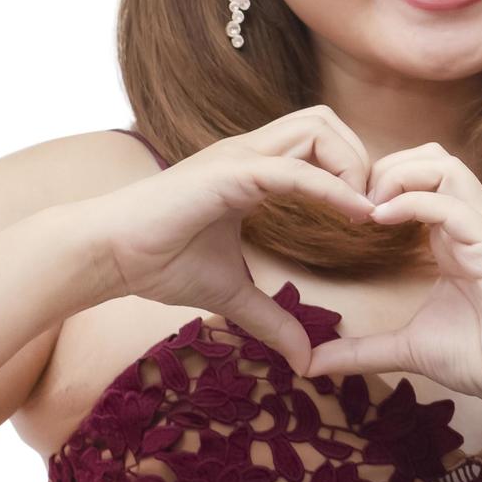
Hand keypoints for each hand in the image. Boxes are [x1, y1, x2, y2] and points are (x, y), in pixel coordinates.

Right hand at [92, 106, 375, 373]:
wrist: (105, 255)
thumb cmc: (157, 263)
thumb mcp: (231, 296)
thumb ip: (271, 320)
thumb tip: (305, 360)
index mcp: (253, 169)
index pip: (320, 143)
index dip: (354, 172)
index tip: (375, 217)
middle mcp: (250, 152)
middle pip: (327, 120)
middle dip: (362, 157)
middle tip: (373, 209)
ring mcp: (238, 156)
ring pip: (318, 127)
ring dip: (352, 164)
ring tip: (363, 211)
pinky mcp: (228, 174)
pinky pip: (295, 170)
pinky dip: (332, 188)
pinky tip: (356, 216)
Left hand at [302, 144, 481, 418]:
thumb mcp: (407, 347)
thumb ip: (361, 349)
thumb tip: (312, 364)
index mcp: (453, 237)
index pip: (421, 177)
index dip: (381, 182)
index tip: (348, 214)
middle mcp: (471, 224)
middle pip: (433, 157)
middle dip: (388, 168)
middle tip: (356, 204)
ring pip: (446, 166)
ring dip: (401, 176)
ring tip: (371, 208)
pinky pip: (453, 206)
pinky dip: (414, 203)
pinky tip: (382, 221)